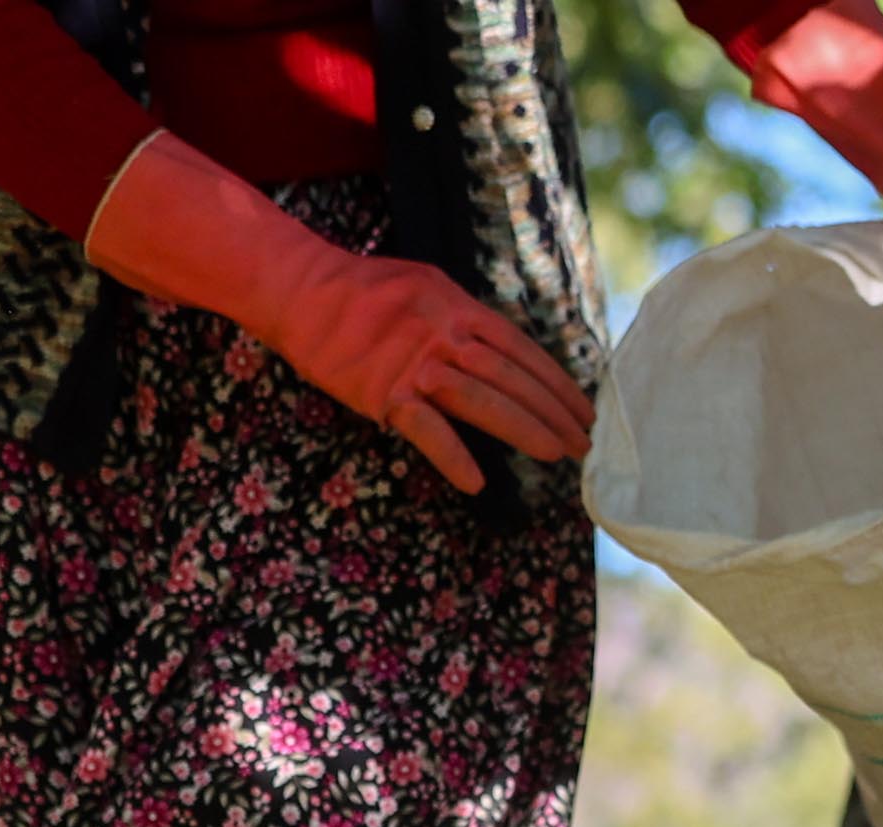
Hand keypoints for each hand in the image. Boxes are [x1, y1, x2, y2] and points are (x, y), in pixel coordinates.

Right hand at [255, 255, 595, 493]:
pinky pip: (425, 428)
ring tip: (555, 455)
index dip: (556, 383)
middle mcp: (444, 334)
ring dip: (523, 430)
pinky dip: (451, 456)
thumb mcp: (426, 287)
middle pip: (511, 378)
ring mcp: (414, 363)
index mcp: (459, 308)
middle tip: (583, 443)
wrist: (299, 288)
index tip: (583, 410)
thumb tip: (501, 349)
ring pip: (481, 401)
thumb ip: (464, 318)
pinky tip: (476, 482)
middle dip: (553, 413)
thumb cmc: (363, 289)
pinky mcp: (382, 391)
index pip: (522, 351)